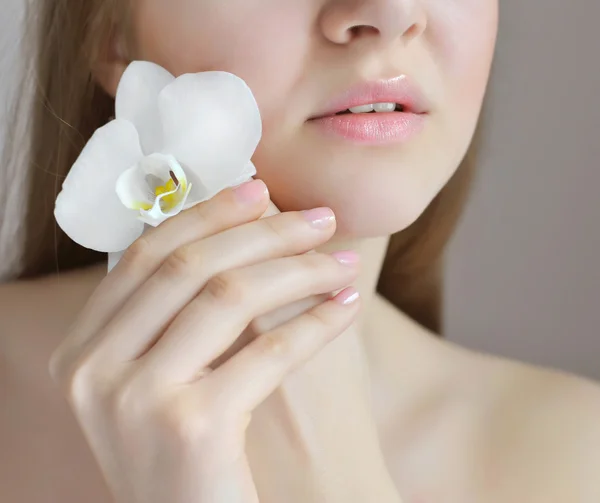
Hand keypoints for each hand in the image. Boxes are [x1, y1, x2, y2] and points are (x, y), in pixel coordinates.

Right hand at [49, 179, 360, 502]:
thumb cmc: (191, 454)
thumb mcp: (159, 381)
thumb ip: (174, 316)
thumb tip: (239, 228)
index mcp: (82, 351)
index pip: (145, 256)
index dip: (206, 214)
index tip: (260, 190)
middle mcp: (93, 372)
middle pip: (190, 265)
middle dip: (265, 231)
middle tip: (320, 219)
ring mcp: (136, 401)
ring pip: (231, 295)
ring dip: (300, 270)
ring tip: (342, 264)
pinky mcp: (192, 429)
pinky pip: (270, 350)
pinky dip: (318, 323)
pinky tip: (348, 309)